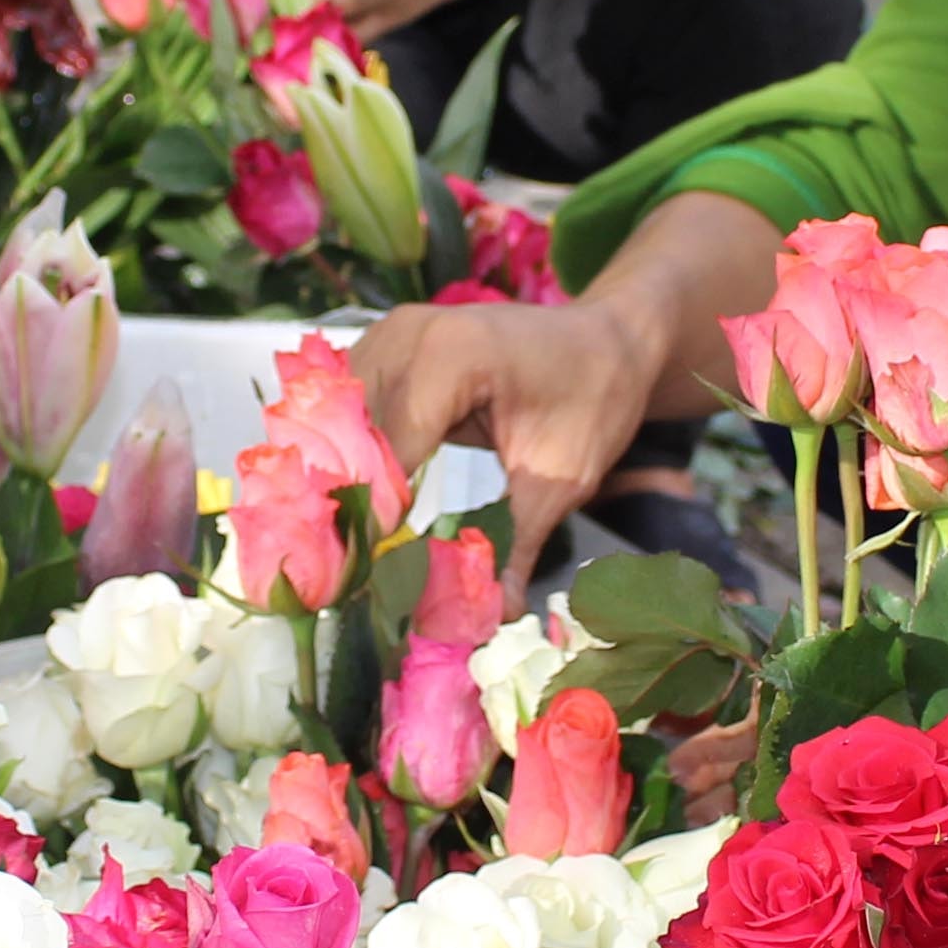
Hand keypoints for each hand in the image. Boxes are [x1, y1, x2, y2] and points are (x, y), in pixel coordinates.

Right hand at [351, 293, 667, 571]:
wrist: (607, 341)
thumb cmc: (594, 399)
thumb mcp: (562, 480)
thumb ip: (518, 544)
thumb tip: (493, 614)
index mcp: (452, 356)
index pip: (388, 449)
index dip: (374, 517)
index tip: (367, 582)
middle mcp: (409, 334)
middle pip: (353, 434)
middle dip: (352, 503)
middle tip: (352, 575)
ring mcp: (392, 333)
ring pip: (340, 419)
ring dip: (344, 476)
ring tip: (351, 543)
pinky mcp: (386, 344)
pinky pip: (351, 404)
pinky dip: (353, 451)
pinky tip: (361, 500)